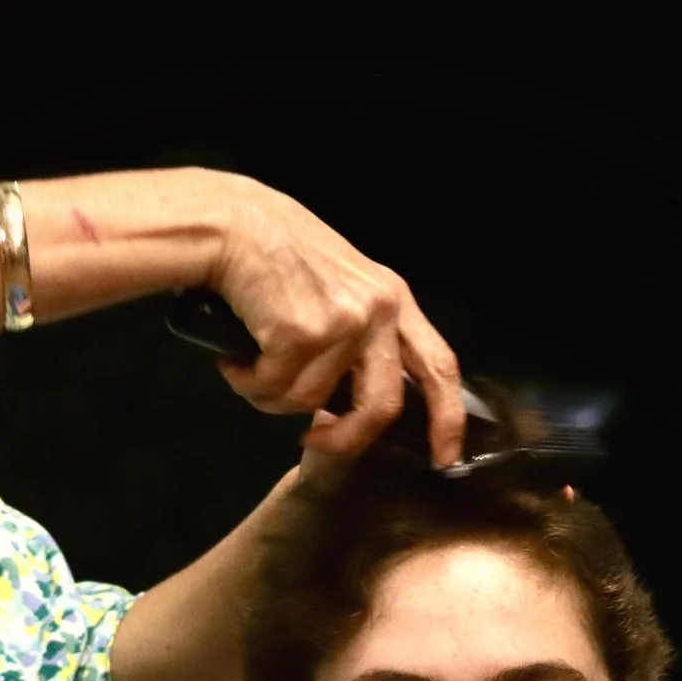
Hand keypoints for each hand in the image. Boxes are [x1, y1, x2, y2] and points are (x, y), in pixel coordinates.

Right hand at [206, 178, 465, 466]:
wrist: (234, 224)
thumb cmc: (276, 255)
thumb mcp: (340, 288)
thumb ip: (359, 335)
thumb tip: (346, 401)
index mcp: (393, 299)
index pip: (438, 365)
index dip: (446, 417)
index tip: (444, 456)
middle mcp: (378, 311)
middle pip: (381, 405)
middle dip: (346, 440)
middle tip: (314, 442)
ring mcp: (343, 323)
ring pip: (309, 401)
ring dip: (271, 395)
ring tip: (250, 366)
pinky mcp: (302, 333)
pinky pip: (274, 388)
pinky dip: (248, 381)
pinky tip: (236, 358)